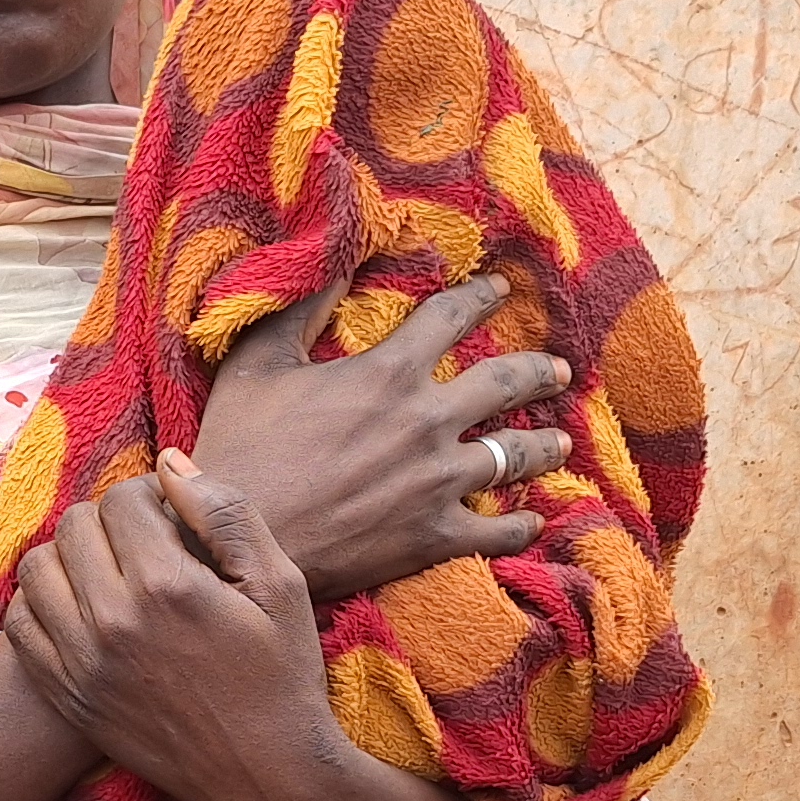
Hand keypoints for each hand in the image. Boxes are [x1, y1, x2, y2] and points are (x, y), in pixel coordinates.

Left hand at [5, 456, 335, 800]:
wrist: (267, 777)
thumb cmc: (283, 677)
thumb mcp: (280, 585)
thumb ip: (226, 513)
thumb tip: (169, 461)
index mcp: (168, 587)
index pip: (122, 500)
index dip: (150, 496)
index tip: (174, 519)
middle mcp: (112, 622)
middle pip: (74, 525)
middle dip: (109, 521)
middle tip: (144, 544)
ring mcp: (81, 664)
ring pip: (37, 569)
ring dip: (69, 556)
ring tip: (109, 571)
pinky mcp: (66, 697)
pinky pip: (19, 625)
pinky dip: (40, 604)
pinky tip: (79, 608)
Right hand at [189, 272, 568, 604]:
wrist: (239, 538)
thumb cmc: (239, 449)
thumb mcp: (257, 364)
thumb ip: (299, 310)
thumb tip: (331, 262)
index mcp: (389, 372)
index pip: (451, 318)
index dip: (480, 298)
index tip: (500, 291)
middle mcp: (428, 421)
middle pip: (506, 383)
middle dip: (538, 370)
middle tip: (558, 369)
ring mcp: (438, 482)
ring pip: (515, 455)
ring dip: (544, 445)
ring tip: (561, 442)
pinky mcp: (435, 536)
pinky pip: (498, 531)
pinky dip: (520, 526)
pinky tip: (531, 520)